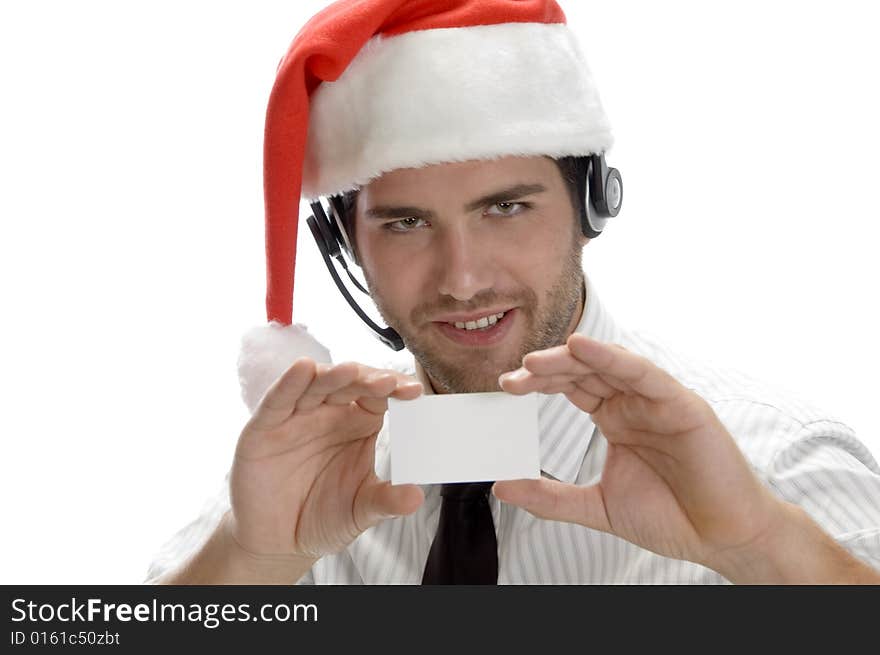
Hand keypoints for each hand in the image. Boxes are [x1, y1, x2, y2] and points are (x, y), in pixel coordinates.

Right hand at [228, 358, 423, 560]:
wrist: (277, 542)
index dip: (396, 389)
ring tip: (350, 371)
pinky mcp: (265, 426)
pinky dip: (290, 382)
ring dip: (333, 375)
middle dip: (369, 379)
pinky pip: (279, 399)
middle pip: (350, 383)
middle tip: (389, 382)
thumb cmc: (322, 518)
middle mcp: (329, 413)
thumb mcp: (361, 511)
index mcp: (359, 424)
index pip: (380, 396)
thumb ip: (386, 501)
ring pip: (315, 384)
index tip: (415, 392)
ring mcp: (297, 416)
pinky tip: (303, 368)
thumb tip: (416, 497)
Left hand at [494, 333, 784, 570]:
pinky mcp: (682, 405)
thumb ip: (551, 497)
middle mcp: (633, 403)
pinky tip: (584, 348)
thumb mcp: (597, 506)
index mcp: (614, 418)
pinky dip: (614, 359)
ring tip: (533, 362)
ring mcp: (657, 401)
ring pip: (609, 366)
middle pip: (583, 371)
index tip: (505, 388)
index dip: (537, 383)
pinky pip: (645, 374)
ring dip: (570, 359)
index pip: (569, 387)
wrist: (723, 539)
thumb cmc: (671, 518)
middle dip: (545, 371)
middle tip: (511, 378)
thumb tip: (501, 487)